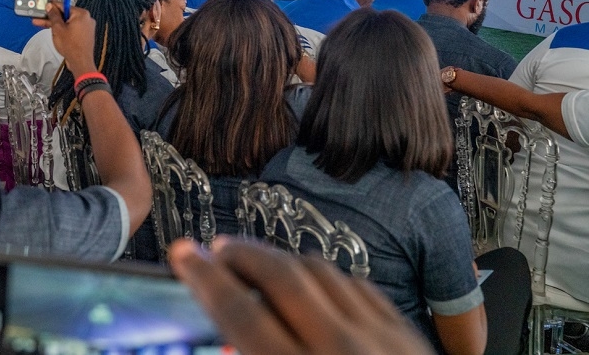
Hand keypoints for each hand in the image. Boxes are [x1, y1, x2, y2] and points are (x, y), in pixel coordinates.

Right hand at [32, 4, 96, 75]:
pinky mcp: (84, 35)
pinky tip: (54, 31)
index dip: (52, 7)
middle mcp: (86, 19)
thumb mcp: (58, 28)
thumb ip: (53, 16)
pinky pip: (72, 28)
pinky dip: (63, 29)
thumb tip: (50, 7)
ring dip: (56, 24)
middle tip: (41, 18)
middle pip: (65, 15)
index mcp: (81, 14)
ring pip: (68, 22)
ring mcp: (86, 27)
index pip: (64, 6)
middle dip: (52, 17)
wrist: (80, 62)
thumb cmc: (71, 46)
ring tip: (43, 25)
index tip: (44, 8)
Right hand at [169, 237, 434, 354]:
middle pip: (282, 278)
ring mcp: (382, 341)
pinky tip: (309, 281)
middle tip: (215, 249)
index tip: (183, 253)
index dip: (206, 278)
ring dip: (282, 259)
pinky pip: (358, 286)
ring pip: (321, 273)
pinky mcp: (408, 338)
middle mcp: (343, 354)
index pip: (242, 314)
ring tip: (256, 261)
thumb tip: (229, 343)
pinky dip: (325, 276)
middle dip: (241, 254)